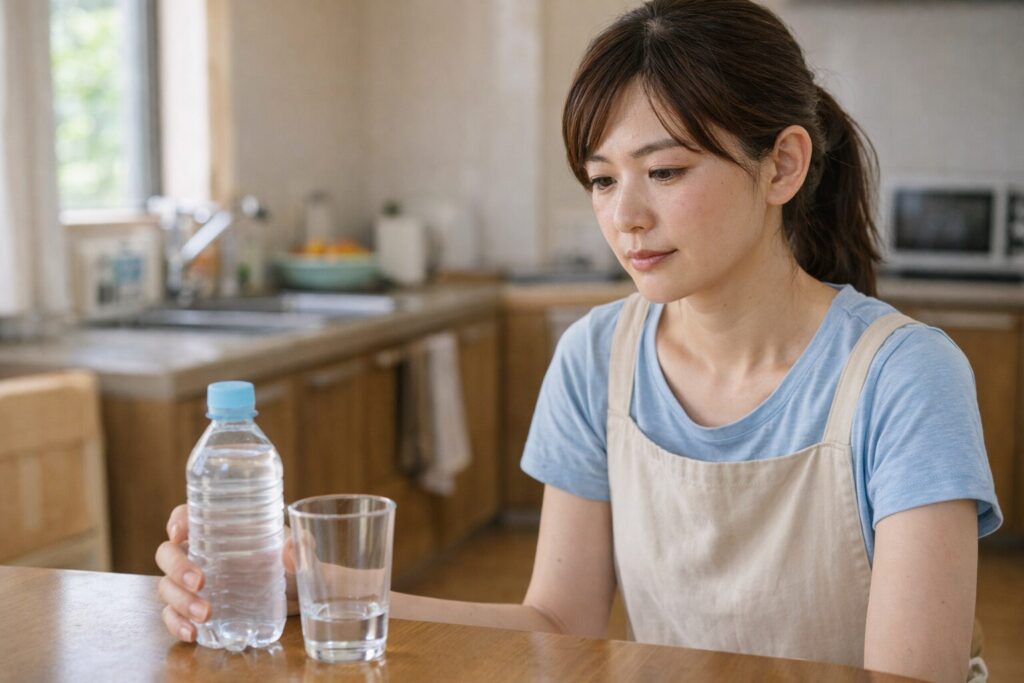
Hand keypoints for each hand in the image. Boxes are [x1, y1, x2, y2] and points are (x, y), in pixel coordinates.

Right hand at [154, 504, 298, 642]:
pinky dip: (176, 624)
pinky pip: (172, 615)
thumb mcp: (299, 550)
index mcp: (219, 529)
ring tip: (206, 614)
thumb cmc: (291, 562)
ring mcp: (193, 582)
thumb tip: (291, 553)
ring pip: (167, 587)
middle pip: (168, 554)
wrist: (298, 595)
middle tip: (201, 583)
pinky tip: (191, 633)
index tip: (180, 533)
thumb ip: (299, 548)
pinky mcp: (195, 608)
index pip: (186, 515)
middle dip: (178, 568)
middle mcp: (200, 553)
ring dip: (180, 601)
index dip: (177, 520)